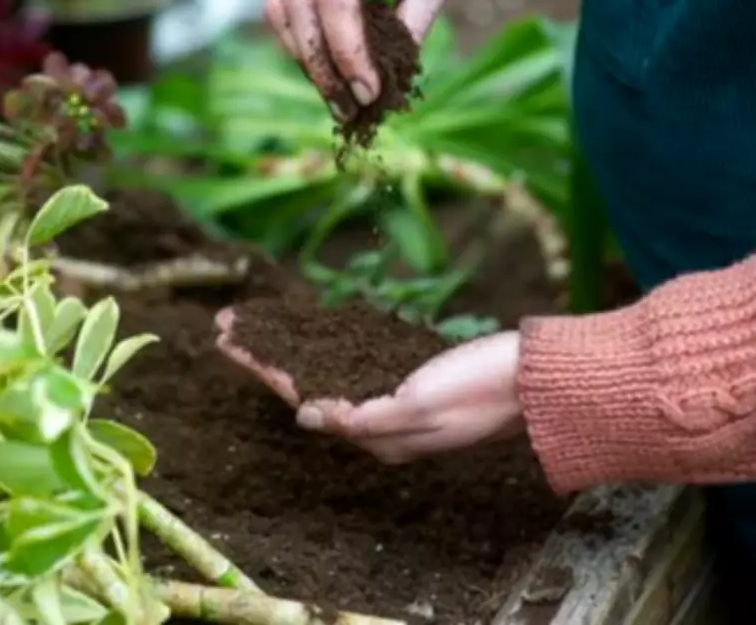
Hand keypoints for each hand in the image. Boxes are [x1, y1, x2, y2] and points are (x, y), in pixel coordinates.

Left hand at [216, 308, 524, 463]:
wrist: (528, 379)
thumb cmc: (479, 389)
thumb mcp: (419, 407)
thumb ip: (362, 416)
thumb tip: (305, 417)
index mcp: (374, 432)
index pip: (300, 396)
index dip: (261, 365)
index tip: (227, 338)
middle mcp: (375, 420)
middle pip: (304, 382)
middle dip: (265, 352)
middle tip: (228, 322)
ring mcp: (390, 399)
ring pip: (323, 370)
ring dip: (288, 346)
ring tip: (258, 323)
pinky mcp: (406, 379)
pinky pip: (351, 362)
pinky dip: (323, 345)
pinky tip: (313, 334)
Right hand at [264, 0, 531, 120]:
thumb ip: (410, 29)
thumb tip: (380, 92)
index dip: (346, 51)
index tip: (368, 94)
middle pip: (298, 2)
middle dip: (320, 65)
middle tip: (348, 111)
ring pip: (282, 5)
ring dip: (306, 58)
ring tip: (339, 99)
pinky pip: (289, 1)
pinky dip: (305, 40)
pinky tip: (333, 68)